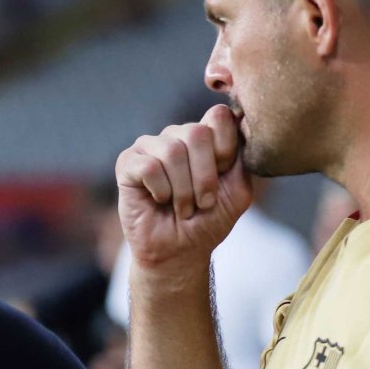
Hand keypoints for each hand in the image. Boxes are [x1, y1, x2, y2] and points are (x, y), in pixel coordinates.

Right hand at [116, 104, 251, 271]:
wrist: (179, 252)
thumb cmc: (208, 221)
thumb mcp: (238, 190)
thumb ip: (242, 156)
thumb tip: (240, 118)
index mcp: (205, 136)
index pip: (218, 116)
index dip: (226, 150)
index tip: (223, 178)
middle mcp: (177, 134)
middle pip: (197, 132)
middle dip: (206, 177)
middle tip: (203, 202)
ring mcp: (150, 145)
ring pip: (172, 151)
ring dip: (183, 191)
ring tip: (183, 207)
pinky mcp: (128, 162)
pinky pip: (149, 167)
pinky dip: (161, 191)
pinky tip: (159, 200)